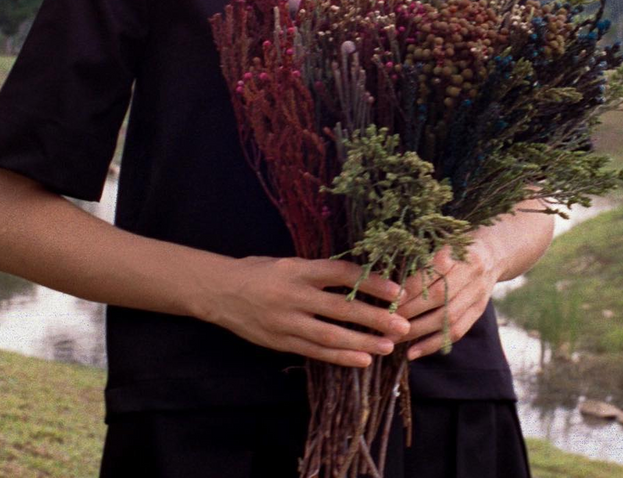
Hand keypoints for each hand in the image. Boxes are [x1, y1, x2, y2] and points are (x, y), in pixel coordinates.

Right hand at [210, 255, 410, 368]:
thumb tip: (358, 278)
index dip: (370, 282)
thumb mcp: (289, 262)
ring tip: (389, 346)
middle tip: (402, 325)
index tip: (395, 290)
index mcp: (298, 269)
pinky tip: (363, 360)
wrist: (220, 291)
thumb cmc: (259, 271)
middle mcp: (294, 295)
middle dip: (375, 318)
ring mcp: (286, 322)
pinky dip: (341, 358)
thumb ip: (318, 271)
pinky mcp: (280, 342)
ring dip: (363, 343)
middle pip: (341, 308)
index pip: (341, 273)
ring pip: (331, 336)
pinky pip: (315, 352)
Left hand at [394, 238, 501, 361]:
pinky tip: (413, 352)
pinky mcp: (478, 311)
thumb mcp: (443, 243)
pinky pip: (456, 332)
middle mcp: (471, 274)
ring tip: (393, 339)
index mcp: (460, 253)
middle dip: (410, 312)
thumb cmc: (457, 247)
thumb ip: (423, 257)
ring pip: (447, 319)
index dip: (412, 287)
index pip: (433, 273)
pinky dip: (433, 344)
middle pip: (440, 297)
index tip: (391, 299)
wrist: (493, 253)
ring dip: (418, 332)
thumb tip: (391, 280)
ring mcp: (477, 295)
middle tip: (385, 323)